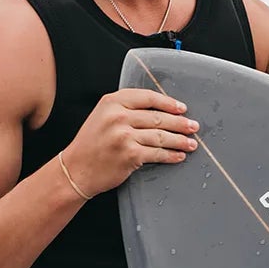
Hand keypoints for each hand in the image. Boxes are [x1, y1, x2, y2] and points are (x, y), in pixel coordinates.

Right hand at [60, 88, 198, 195]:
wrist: (75, 169)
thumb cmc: (90, 144)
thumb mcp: (102, 116)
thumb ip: (125, 109)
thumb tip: (158, 110)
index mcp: (112, 102)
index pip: (147, 97)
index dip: (168, 102)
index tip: (181, 108)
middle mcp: (118, 116)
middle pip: (158, 117)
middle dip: (180, 123)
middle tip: (193, 126)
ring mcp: (124, 136)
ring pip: (161, 136)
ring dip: (180, 140)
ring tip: (191, 143)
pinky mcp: (130, 155)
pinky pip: (157, 153)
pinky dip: (171, 155)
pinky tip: (179, 156)